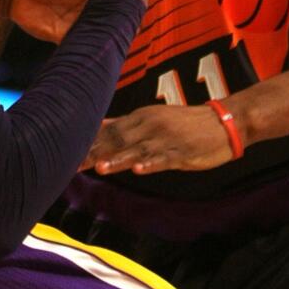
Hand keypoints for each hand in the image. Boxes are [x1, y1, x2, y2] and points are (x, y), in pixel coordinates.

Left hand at [80, 104, 238, 174]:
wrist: (223, 122)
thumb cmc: (184, 124)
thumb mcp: (152, 120)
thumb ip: (124, 126)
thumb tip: (95, 126)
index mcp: (140, 118)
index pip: (108, 130)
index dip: (87, 142)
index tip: (64, 151)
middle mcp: (149, 125)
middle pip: (117, 140)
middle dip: (94, 153)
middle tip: (71, 165)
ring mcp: (165, 139)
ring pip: (137, 150)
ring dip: (118, 158)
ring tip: (100, 168)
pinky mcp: (182, 152)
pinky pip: (163, 159)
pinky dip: (150, 163)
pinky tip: (138, 170)